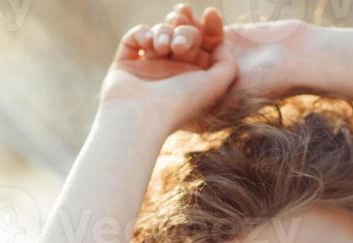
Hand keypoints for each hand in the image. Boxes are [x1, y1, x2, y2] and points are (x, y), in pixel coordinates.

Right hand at [98, 4, 237, 134]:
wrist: (141, 118)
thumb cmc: (181, 102)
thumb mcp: (217, 84)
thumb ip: (227, 63)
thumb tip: (221, 44)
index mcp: (192, 76)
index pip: (202, 42)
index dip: (208, 27)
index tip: (211, 14)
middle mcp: (170, 72)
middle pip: (181, 34)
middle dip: (184, 31)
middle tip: (178, 46)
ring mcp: (146, 68)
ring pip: (158, 33)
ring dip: (163, 32)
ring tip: (161, 48)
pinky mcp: (124, 65)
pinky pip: (133, 38)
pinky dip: (141, 33)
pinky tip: (147, 43)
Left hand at [131, 5, 309, 101]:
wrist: (299, 57)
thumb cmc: (272, 82)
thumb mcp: (239, 94)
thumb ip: (214, 99)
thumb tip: (186, 118)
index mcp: (208, 97)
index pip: (180, 84)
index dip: (165, 69)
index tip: (155, 54)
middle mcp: (209, 80)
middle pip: (181, 63)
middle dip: (171, 46)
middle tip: (161, 34)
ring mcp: (217, 58)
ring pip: (192, 43)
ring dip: (181, 30)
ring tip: (173, 16)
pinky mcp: (226, 39)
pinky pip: (206, 29)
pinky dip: (197, 20)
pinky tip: (187, 9)